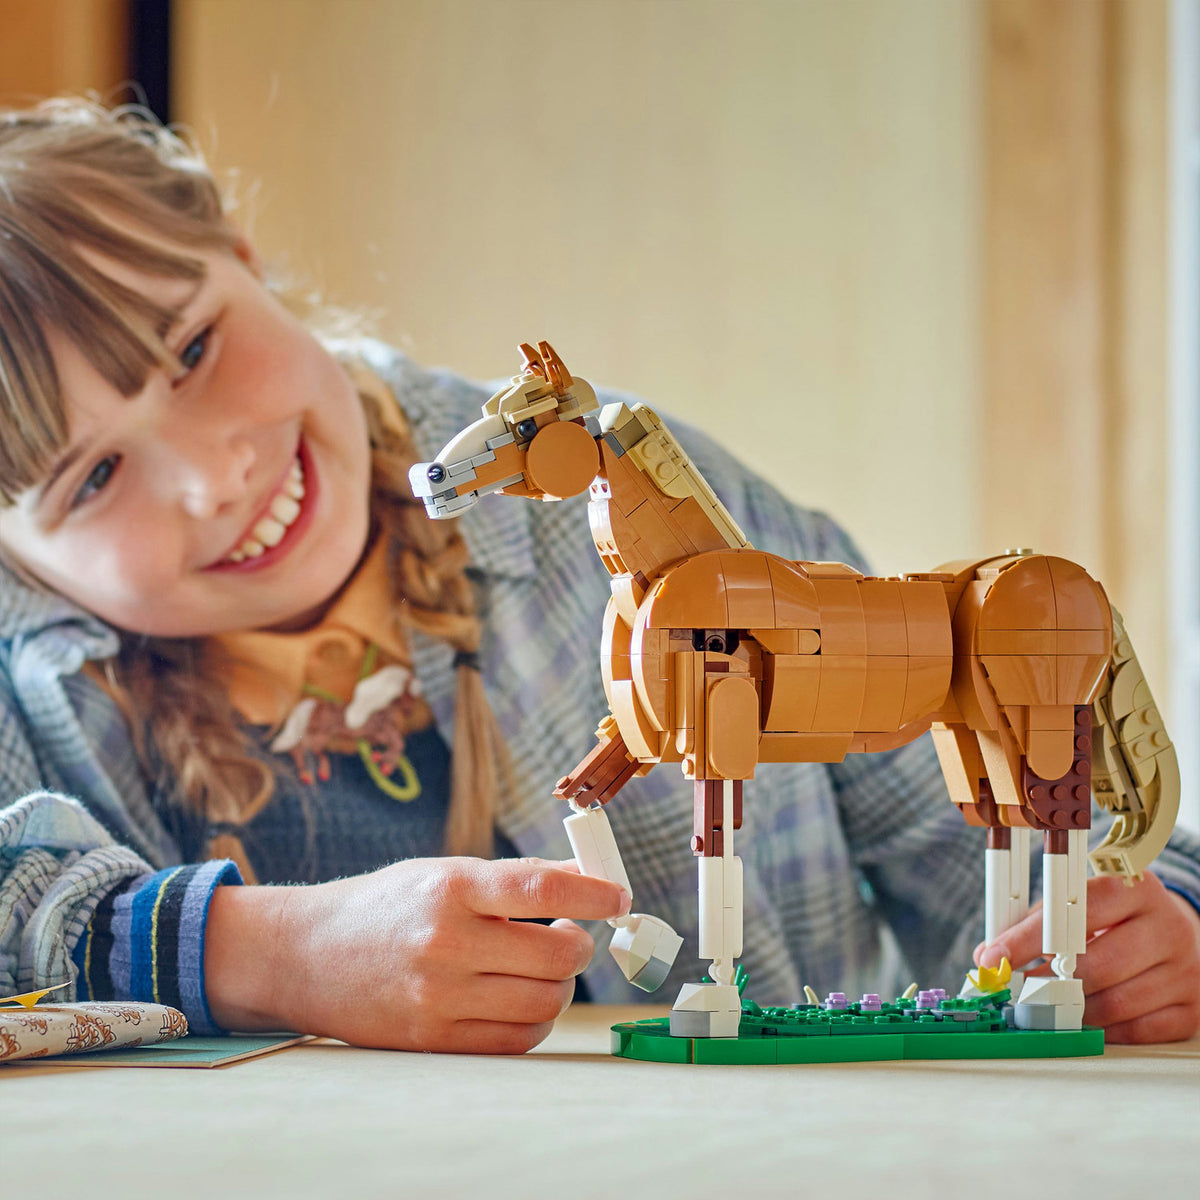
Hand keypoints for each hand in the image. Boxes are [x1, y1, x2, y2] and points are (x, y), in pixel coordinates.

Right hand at [206, 857, 629, 1053]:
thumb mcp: (444, 872)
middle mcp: (446, 941)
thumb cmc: (388, 905)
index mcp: (451, 887)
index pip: (542, 887)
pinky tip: (523, 999)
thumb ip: (513, 880)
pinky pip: (515, 1040)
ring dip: (561, 986)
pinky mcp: (432, 1040)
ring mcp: (438, 996)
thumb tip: (589, 881)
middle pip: (555, 955)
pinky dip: (535, 1021)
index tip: (619, 897)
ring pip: (543, 1003)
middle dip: (579, 945)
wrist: (307, 954)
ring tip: (545, 968)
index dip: (593, 894)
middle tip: (573, 935)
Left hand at [974, 873, 1199, 1042]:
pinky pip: (1140, 1031)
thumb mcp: (1079, 903)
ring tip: (1045, 1007)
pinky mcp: (1192, 1009)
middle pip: (1098, 965)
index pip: (1075, 912)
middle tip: (1018, 991)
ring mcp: (1186, 970)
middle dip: (1048, 983)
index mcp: (1134, 889)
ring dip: (1072, 1012)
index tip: (994, 957)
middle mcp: (1167, 927)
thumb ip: (1033, 923)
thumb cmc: (1112, 918)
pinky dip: (1104, 1031)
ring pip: (1116, 1003)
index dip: (1029, 938)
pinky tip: (1083, 1021)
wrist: (1174, 931)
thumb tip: (987, 955)